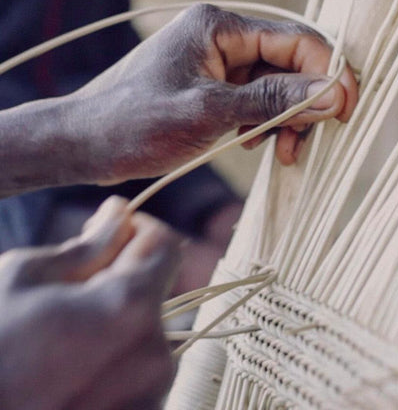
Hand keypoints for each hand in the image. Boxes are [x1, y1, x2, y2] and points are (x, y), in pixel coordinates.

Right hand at [0, 196, 179, 409]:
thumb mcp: (25, 278)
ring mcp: (153, 392)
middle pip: (155, 288)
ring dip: (116, 317)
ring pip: (146, 327)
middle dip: (121, 276)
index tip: (110, 232)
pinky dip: (115, 353)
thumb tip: (119, 212)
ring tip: (65, 333)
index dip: (138, 230)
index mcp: (131, 308)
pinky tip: (73, 364)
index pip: (166, 245)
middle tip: (71, 287)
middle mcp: (156, 353)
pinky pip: (139, 365)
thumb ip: (88, 244)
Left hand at [78, 3, 357, 182]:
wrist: (90, 143)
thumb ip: (269, 102)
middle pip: (286, 67)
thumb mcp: (208, 113)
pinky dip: (261, 126)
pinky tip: (254, 144)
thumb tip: (328, 94)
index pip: (293, 41)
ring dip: (283, 120)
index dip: (326, 72)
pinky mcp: (209, 92)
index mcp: (218, 28)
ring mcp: (214, 68)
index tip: (345, 109)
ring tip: (280, 152)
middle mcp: (219, 41)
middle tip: (301, 145)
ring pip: (271, 89)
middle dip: (302, 106)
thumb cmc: (136, 123)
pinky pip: (251, 104)